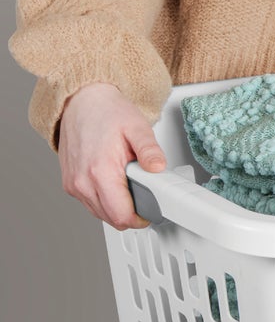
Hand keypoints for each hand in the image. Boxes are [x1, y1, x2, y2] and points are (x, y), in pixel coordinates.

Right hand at [58, 83, 166, 229]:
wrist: (81, 101)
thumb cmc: (107, 113)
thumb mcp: (137, 128)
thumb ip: (150, 151)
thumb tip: (159, 168)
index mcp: (100, 171)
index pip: (121, 215)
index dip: (141, 218)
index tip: (152, 211)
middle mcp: (82, 182)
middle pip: (112, 219)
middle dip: (131, 213)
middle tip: (145, 195)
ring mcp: (73, 184)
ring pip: (100, 214)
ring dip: (117, 207)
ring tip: (129, 185)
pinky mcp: (69, 183)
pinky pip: (90, 204)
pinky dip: (104, 200)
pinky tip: (114, 183)